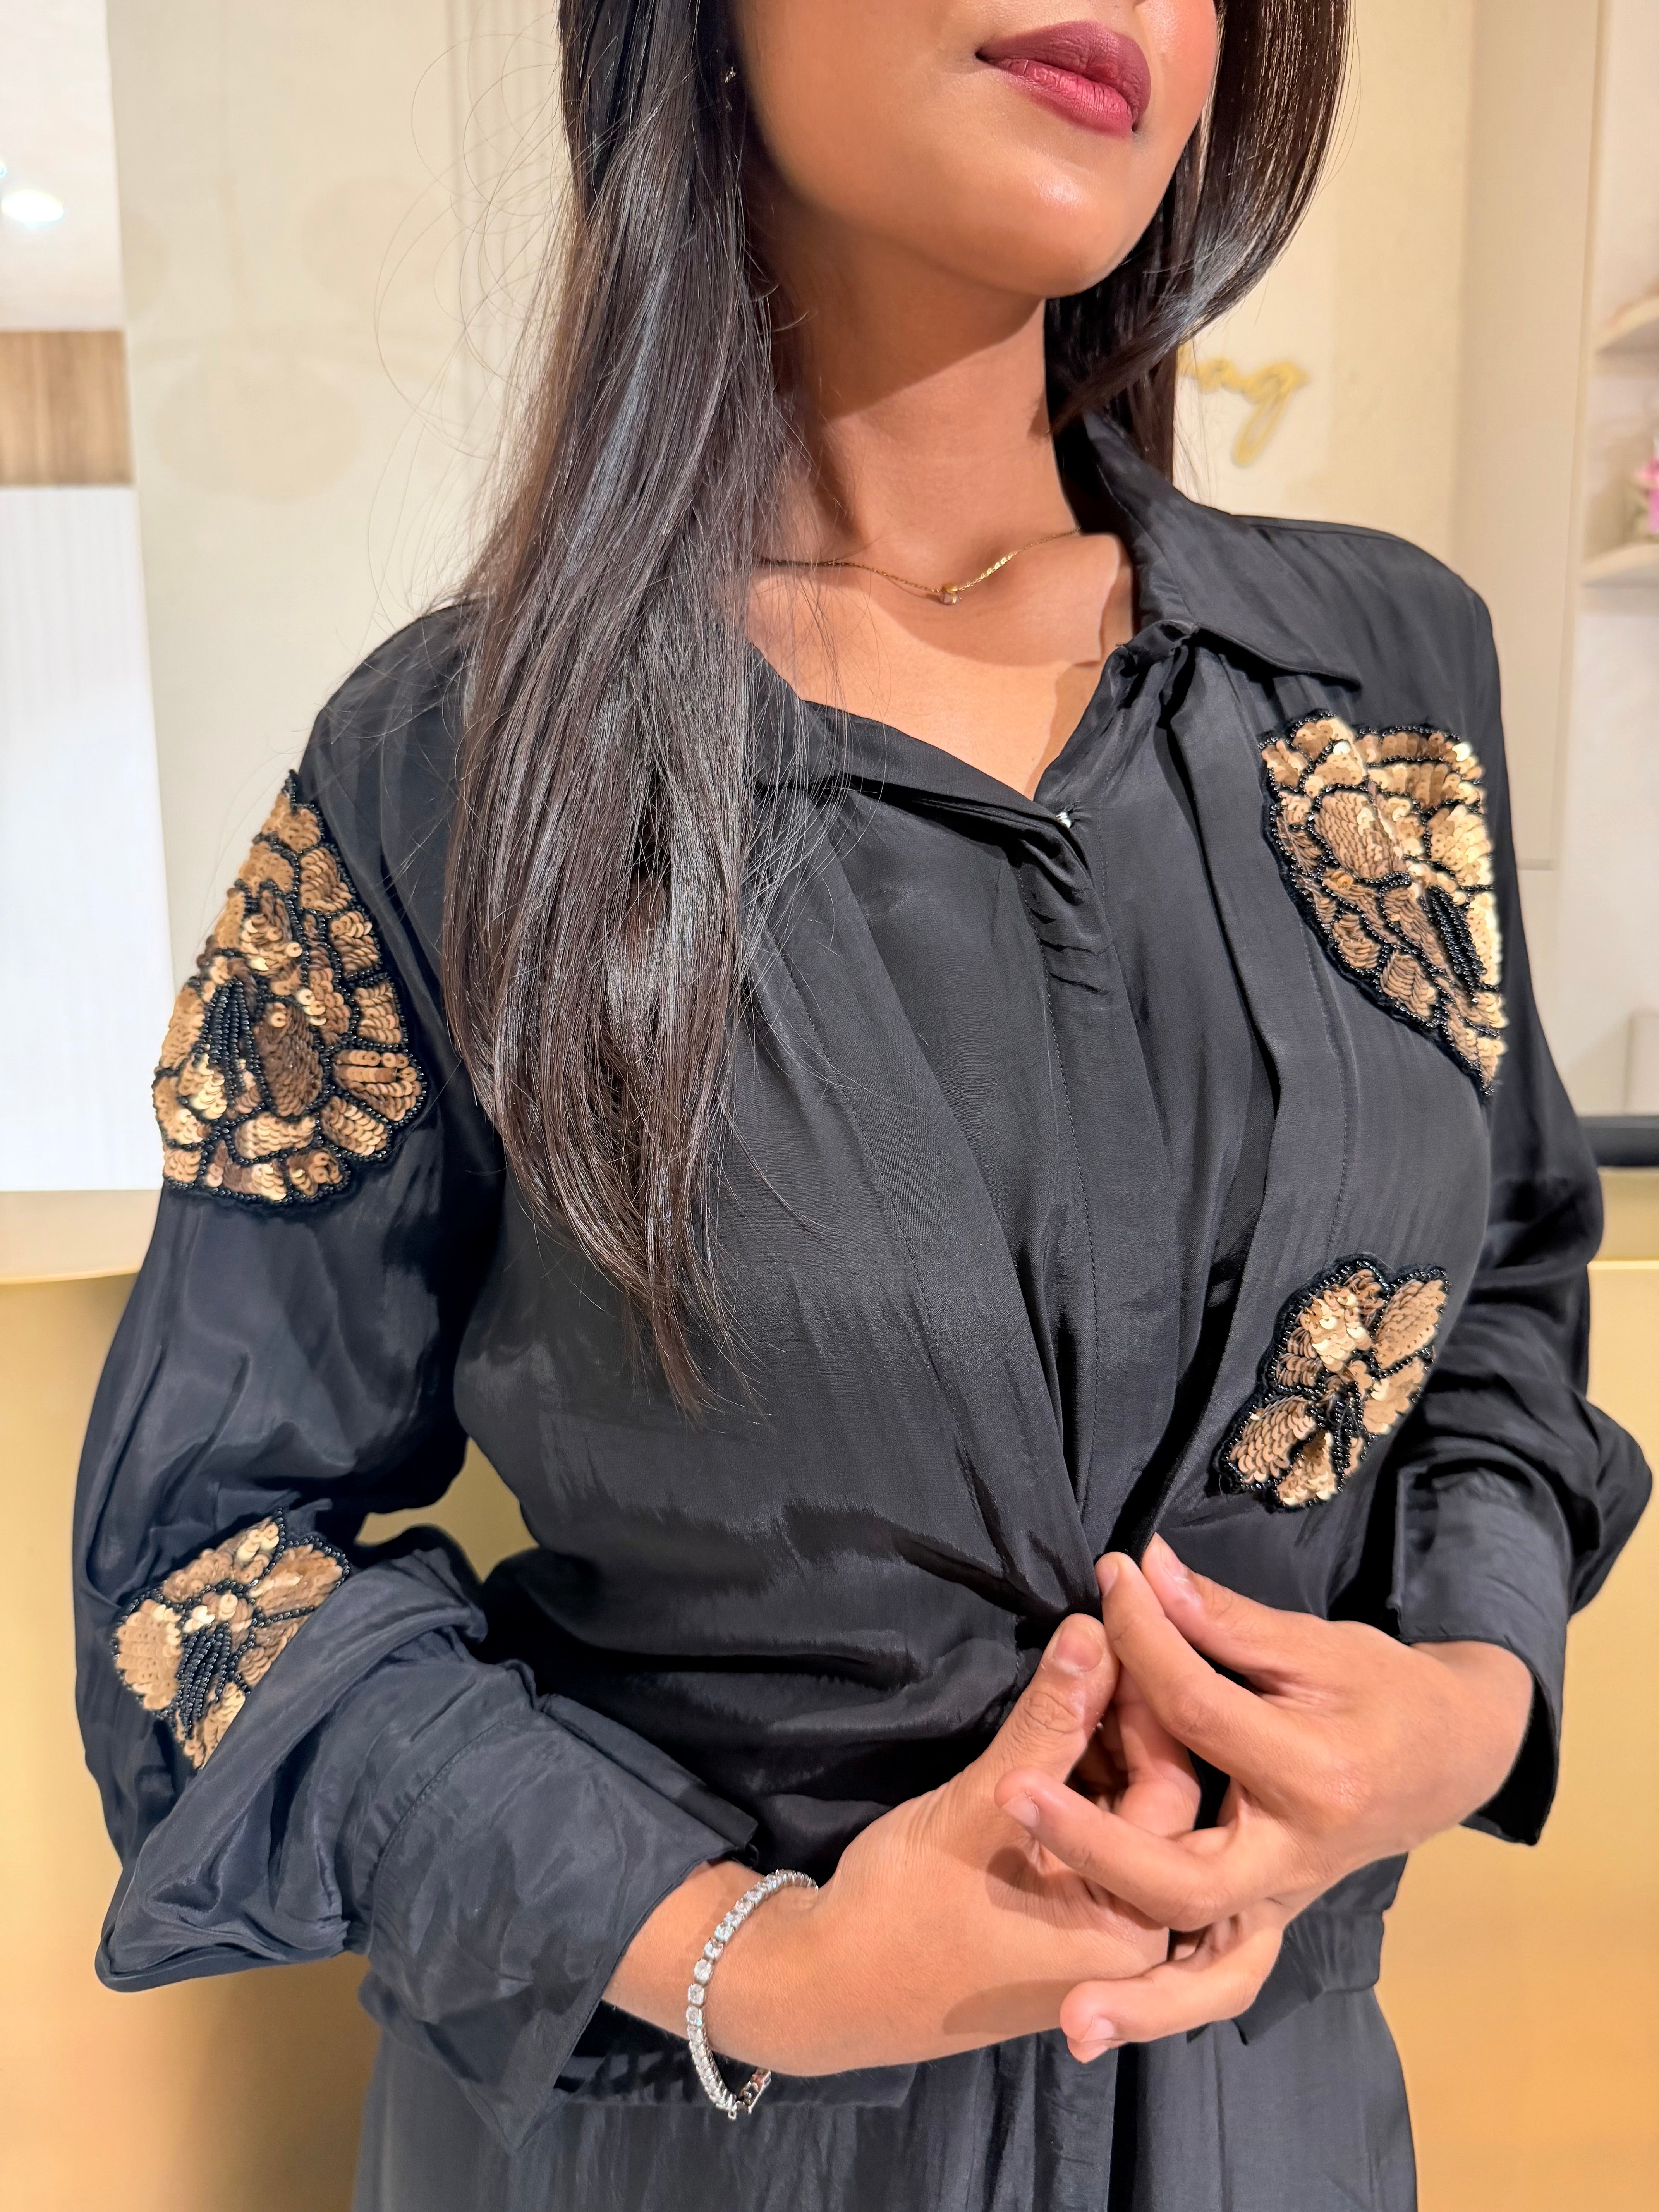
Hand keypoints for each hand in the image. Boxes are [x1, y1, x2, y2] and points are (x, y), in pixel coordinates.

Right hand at [605, 1612, 1199, 2075]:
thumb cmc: (902, 1912)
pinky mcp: (1063, 1910)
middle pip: (1157, 1801)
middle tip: (1102, 1635)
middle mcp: (1135, 1938)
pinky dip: (1080, 1771)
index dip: (1147, 1702)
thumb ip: (1045, 1723)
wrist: (825, 1986)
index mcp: (1130, 1932)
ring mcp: (1098, 1927)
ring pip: (1127, 1809)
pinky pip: (1097, 1828)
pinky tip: (1060, 1715)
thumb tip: (1092, 1629)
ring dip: (1103, 1737)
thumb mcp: (980, 1808)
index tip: (1121, 1627)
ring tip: (1081, 1660)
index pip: (1171, 1793)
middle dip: (1130, 1716)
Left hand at [992, 1536, 1532, 2058]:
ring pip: (1212, 1971)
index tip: (1107, 1585)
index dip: (1143, 1637)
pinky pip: (1222, 1979)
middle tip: (1011, 1793)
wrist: (1454, 1755)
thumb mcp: (1317, 1645)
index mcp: (1316, 1778)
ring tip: (1068, 2023)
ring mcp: (1285, 1901)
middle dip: (1094, 1841)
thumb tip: (1146, 1567)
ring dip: (1141, 2000)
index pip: (1198, 1709)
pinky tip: (1097, 2023)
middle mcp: (1298, 1858)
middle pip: (1186, 1875)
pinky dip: (1170, 2005)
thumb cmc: (1385, 1691)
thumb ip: (1225, 1619)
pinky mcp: (1272, 1918)